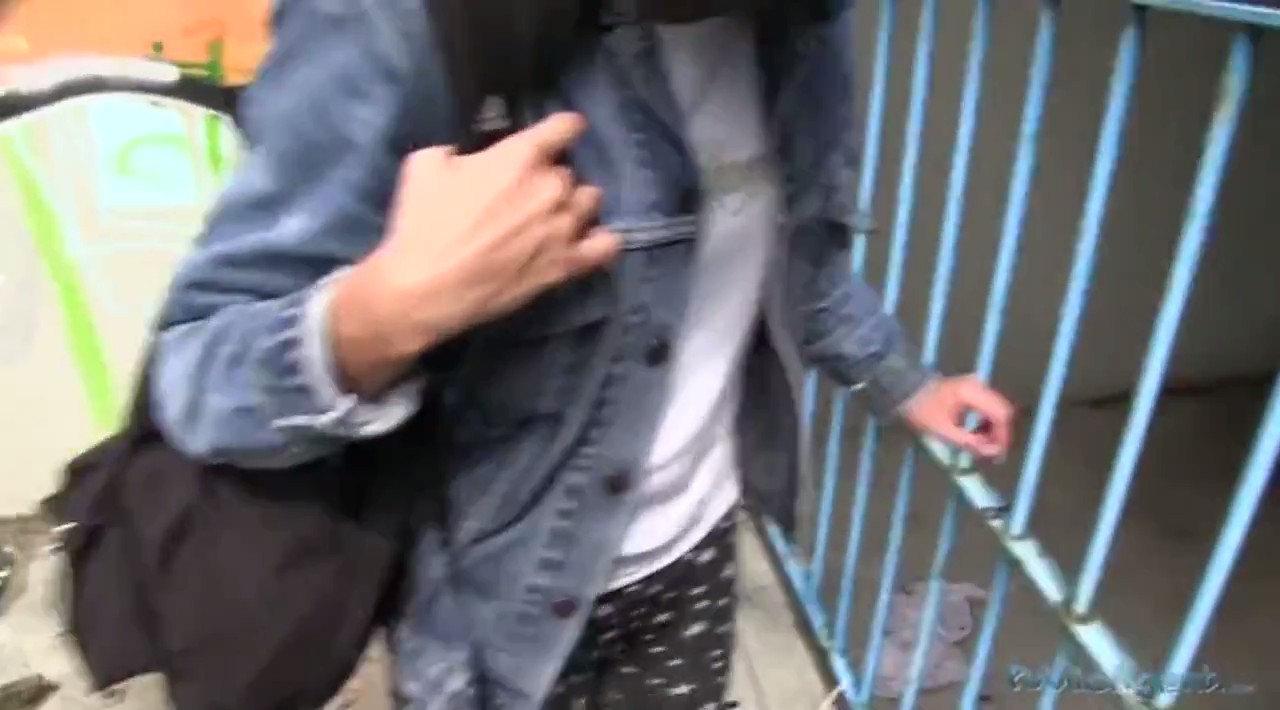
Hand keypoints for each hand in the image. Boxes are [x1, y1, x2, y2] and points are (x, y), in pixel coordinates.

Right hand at [331, 113, 620, 392]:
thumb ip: (462, 150)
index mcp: (520, 156)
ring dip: (574, 205)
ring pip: (590, 202)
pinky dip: (601, 240)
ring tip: (554, 217)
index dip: (564, 128)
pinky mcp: (567, 265)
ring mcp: (564, 227)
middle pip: (570, 170)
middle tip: (528, 193)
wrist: (424, 288)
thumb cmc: (421, 224)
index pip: (565, 126)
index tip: (561, 133)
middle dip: (551, 177)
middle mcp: (551, 187)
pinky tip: (587, 241)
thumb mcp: (426, 164)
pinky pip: (607, 245)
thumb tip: (475, 156)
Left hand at [900, 375, 1014, 458]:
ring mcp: (976, 385)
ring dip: (992, 429)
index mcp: (972, 391)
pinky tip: (976, 434)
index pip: (1000, 414)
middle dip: (999, 434)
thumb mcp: (943, 430)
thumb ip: (969, 442)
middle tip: (991, 454)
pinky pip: (987, 407)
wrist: (903, 391)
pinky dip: (985, 422)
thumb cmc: (921, 410)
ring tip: (982, 446)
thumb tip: (993, 452)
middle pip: (1002, 411)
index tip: (998, 454)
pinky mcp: (972, 390)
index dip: (1003, 436)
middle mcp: (978, 385)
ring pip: (996, 410)